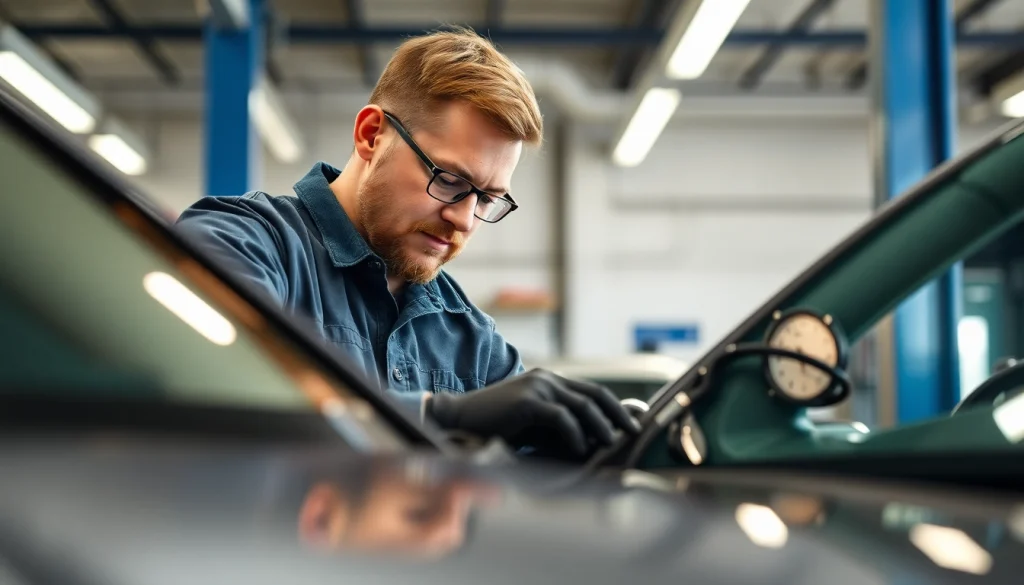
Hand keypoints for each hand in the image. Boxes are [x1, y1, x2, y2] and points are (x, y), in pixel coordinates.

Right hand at [426, 369, 641, 459]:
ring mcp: (537, 387)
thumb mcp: (535, 424)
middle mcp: (547, 379)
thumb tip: (593, 442)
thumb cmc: (498, 426)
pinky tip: (580, 449)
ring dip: (601, 427)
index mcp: (550, 380)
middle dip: (618, 415)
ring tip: (611, 444)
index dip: (615, 407)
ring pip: (582, 406)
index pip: (592, 391)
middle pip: (594, 394)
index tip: (632, 424)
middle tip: (634, 432)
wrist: (460, 419)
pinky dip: (575, 435)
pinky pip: (561, 417)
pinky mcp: (527, 401)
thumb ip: (560, 426)